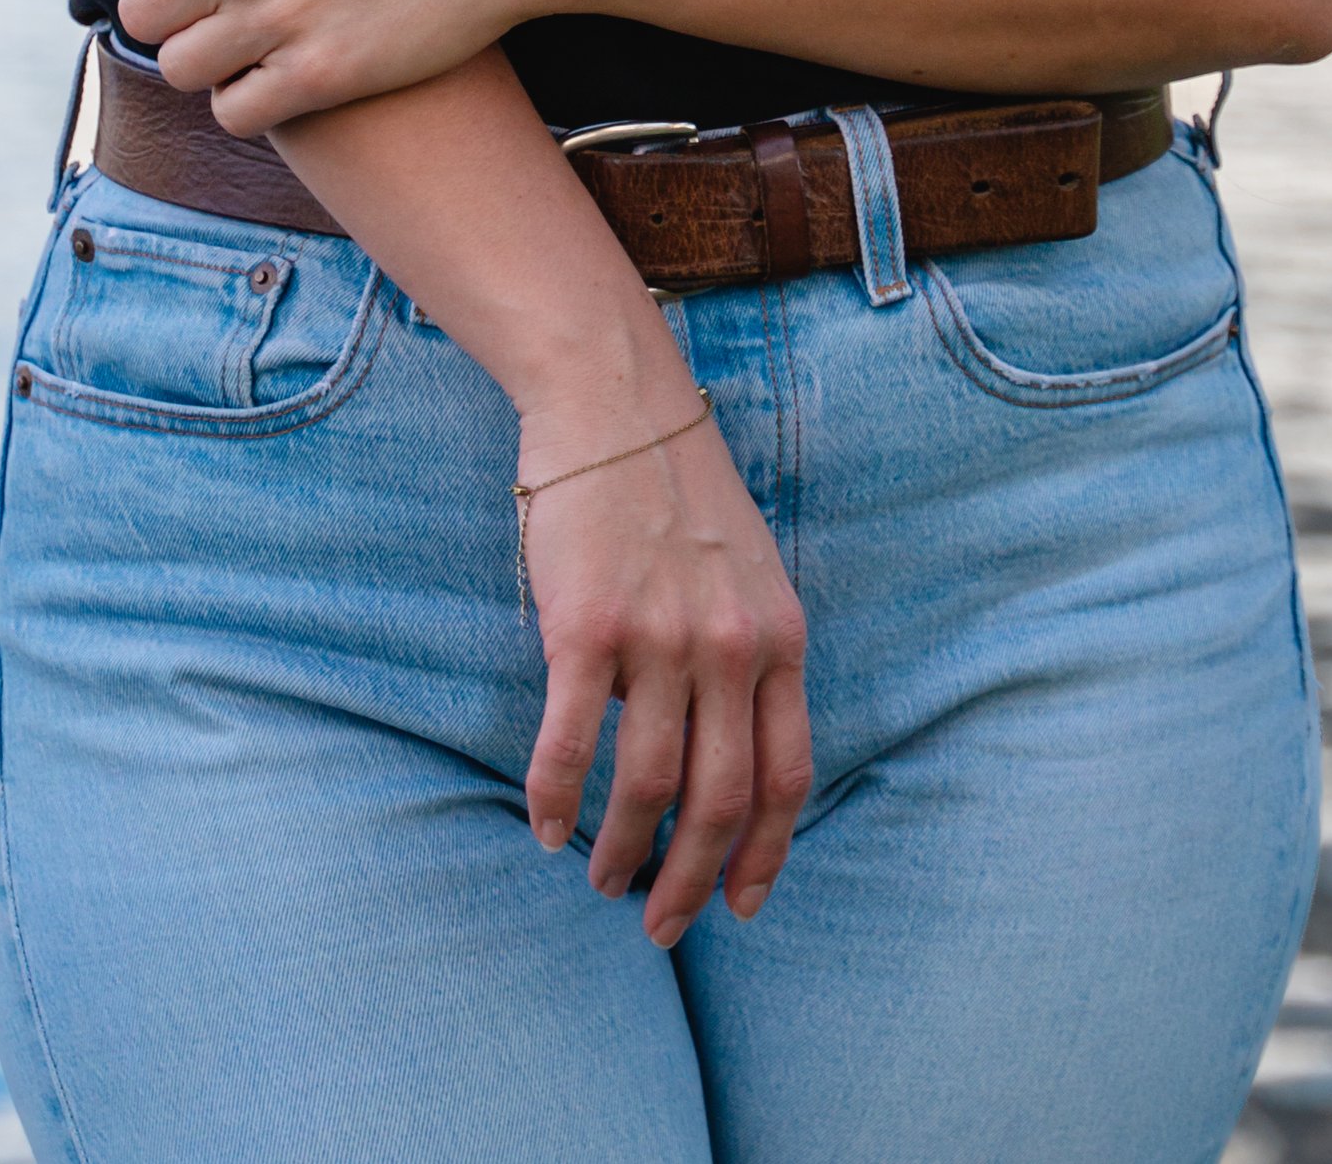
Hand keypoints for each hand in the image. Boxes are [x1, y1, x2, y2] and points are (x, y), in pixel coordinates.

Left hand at [100, 0, 569, 129]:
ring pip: (179, 68)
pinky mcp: (321, 75)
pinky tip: (282, 73)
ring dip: (207, 59)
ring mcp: (279, 18)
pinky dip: (249, 102)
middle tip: (216, 4)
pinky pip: (235, 113)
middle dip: (170, 10)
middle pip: (140, 13)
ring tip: (250, 41)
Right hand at [520, 389, 810, 945]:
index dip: (764, 854)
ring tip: (600, 878)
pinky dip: (555, 798)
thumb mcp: (750, 571)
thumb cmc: (676, 491)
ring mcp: (660, 638)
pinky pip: (570, 742)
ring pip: (647, 786)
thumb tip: (732, 749)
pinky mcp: (586, 629)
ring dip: (623, 852)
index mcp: (778, 637)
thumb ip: (752, 652)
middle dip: (691, 880)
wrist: (616, 404)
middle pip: (720, 800)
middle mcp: (730, 646)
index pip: (788, 775)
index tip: (740, 905)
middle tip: (661, 927)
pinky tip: (543, 825)